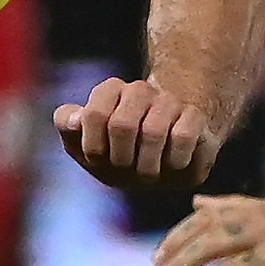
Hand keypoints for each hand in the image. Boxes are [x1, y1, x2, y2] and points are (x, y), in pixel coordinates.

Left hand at [52, 74, 223, 198]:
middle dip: (121, 160)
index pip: (94, 115)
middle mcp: (140, 91)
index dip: (94, 148)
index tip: (99, 161)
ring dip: (147, 167)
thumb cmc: (119, 153)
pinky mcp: (196, 117)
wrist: (168, 158)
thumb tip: (75, 120)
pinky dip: (174, 162)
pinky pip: (183, 138)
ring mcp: (170, 102)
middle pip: (121, 125)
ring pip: (153, 132)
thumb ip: (68, 126)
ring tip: (149, 174)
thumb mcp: (85, 144)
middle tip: (125, 171)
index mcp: (110, 91)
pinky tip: (173, 166)